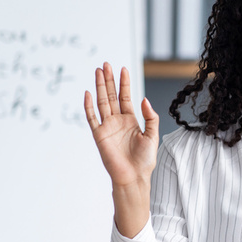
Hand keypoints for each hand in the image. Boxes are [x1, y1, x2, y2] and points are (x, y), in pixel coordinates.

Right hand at [84, 63, 158, 237]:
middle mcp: (118, 121)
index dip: (124, 83)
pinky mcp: (99, 135)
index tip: (123, 68)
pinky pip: (92, 118)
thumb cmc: (145, 160)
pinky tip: (88, 93)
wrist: (134, 176)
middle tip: (106, 64)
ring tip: (98, 71)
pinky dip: (89, 106)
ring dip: (100, 87)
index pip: (126, 97)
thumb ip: (150, 117)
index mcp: (131, 120)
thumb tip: (144, 99)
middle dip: (109, 80)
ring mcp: (107, 127)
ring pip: (102, 102)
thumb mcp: (153, 135)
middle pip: (112, 96)